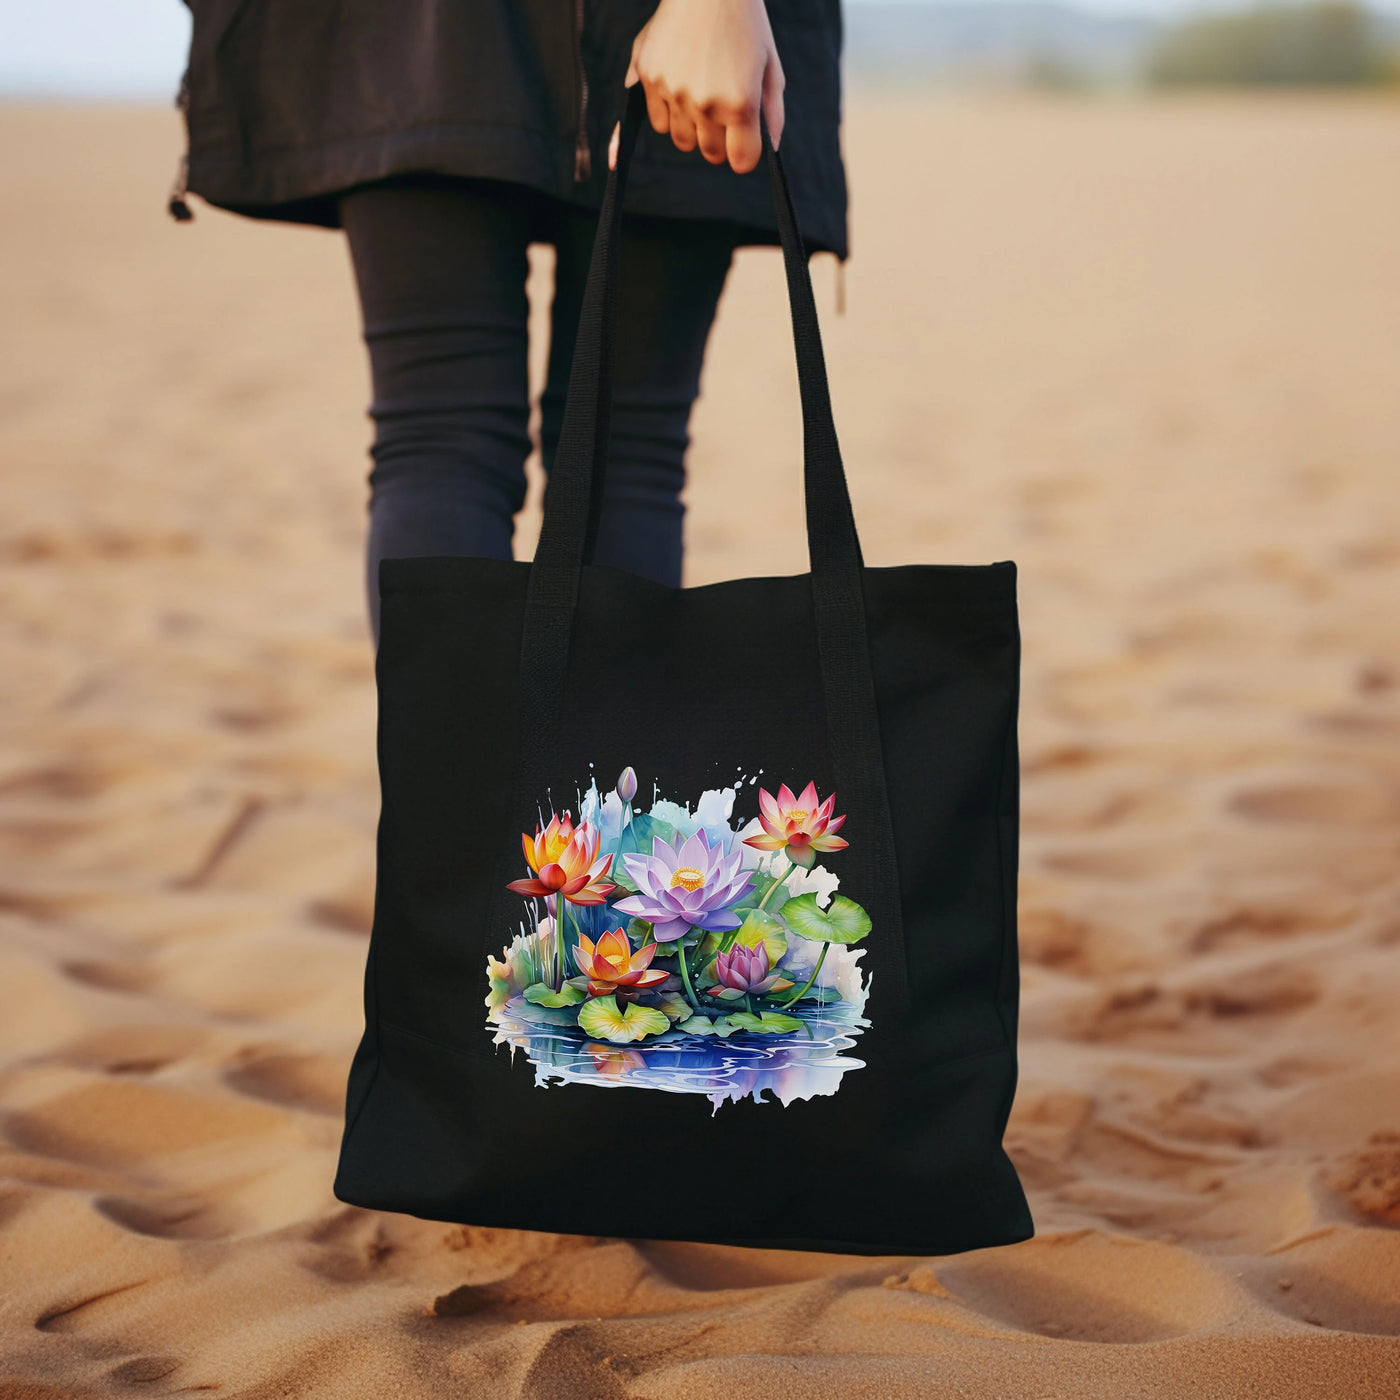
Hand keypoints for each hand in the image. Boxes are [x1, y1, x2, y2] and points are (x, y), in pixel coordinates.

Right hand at [609, 0, 784, 174]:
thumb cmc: (746, 23)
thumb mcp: (771, 66)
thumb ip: (772, 112)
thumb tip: (772, 150)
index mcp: (740, 103)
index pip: (741, 161)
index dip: (744, 153)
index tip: (744, 140)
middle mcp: (705, 104)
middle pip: (711, 153)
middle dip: (720, 141)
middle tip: (723, 112)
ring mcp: (673, 91)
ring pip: (682, 140)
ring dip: (693, 128)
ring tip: (701, 96)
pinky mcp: (649, 77)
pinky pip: (658, 120)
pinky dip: (668, 113)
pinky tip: (680, 87)